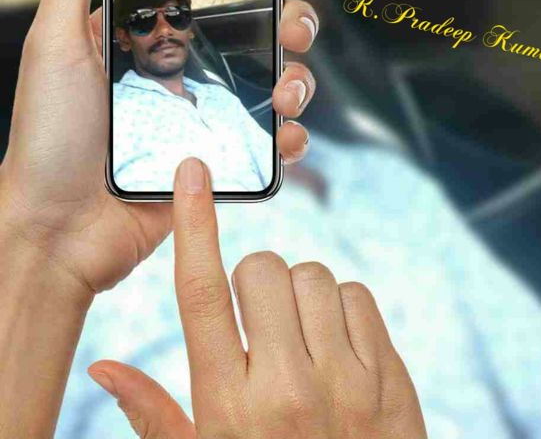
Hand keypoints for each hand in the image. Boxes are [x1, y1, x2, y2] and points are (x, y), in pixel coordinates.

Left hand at [0, 0, 326, 296]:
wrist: (56, 231)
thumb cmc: (47, 134)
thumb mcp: (54, 38)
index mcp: (153, 31)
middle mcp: (186, 66)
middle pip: (263, 29)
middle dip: (293, 20)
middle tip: (293, 28)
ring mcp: (207, 113)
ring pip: (278, 80)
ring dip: (300, 77)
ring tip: (284, 90)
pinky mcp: (221, 159)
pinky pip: (273, 142)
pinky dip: (292, 136)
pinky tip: (285, 135)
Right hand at [88, 158, 428, 438]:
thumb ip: (154, 416)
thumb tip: (102, 366)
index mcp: (229, 407)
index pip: (200, 294)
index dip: (194, 225)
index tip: (193, 173)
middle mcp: (288, 388)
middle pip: (261, 269)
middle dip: (253, 280)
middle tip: (257, 321)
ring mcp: (347, 381)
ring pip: (314, 276)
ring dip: (299, 294)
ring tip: (298, 338)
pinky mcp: (391, 377)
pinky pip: (358, 296)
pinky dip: (342, 308)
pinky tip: (335, 346)